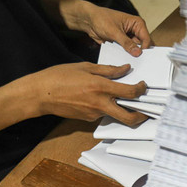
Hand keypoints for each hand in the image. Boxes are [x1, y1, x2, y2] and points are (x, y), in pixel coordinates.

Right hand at [19, 62, 148, 125]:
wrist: (40, 94)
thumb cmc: (59, 76)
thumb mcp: (86, 67)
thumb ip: (108, 70)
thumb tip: (125, 69)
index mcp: (101, 87)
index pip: (131, 93)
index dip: (142, 90)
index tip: (144, 86)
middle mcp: (100, 104)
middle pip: (129, 117)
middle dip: (142, 116)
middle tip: (147, 110)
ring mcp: (94, 114)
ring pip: (116, 115)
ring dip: (123, 110)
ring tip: (125, 100)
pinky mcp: (88, 119)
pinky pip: (103, 114)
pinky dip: (108, 107)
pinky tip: (102, 99)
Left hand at [30, 0, 151, 56]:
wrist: (88, 20)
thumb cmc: (101, 19)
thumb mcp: (114, 32)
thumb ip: (127, 43)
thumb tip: (138, 52)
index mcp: (137, 23)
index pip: (147, 39)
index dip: (145, 49)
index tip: (142, 59)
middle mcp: (135, 30)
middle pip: (142, 45)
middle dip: (139, 53)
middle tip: (138, 62)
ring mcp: (129, 37)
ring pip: (135, 50)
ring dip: (132, 56)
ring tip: (130, 62)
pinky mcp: (122, 43)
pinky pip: (126, 52)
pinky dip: (125, 56)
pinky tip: (123, 60)